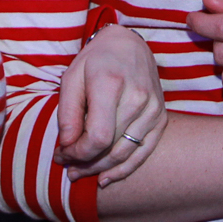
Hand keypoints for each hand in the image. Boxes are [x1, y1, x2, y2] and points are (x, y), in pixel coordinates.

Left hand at [57, 24, 166, 185]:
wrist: (129, 44)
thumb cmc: (95, 60)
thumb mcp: (72, 77)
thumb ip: (67, 113)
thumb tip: (67, 147)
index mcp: (112, 84)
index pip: (97, 137)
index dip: (77, 154)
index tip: (61, 154)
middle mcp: (138, 97)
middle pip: (110, 148)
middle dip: (84, 163)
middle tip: (67, 167)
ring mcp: (153, 108)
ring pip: (125, 154)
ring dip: (100, 169)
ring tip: (81, 173)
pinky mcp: (161, 116)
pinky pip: (144, 151)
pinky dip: (124, 169)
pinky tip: (105, 178)